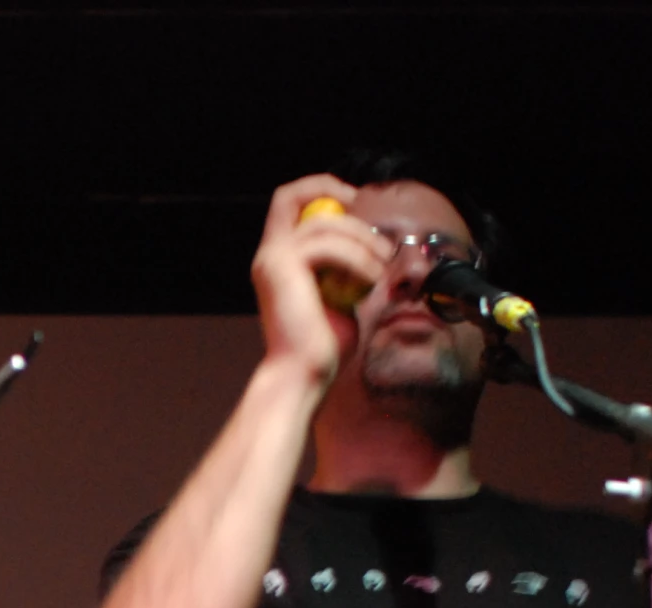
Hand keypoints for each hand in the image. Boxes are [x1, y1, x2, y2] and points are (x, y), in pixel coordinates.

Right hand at [251, 174, 388, 385]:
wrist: (302, 374)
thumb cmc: (322, 347)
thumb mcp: (340, 299)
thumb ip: (345, 272)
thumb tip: (370, 253)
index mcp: (277, 261)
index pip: (288, 203)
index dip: (321, 190)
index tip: (355, 203)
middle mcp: (268, 255)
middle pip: (293, 195)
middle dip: (340, 201)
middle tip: (377, 239)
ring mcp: (272, 259)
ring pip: (324, 223)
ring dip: (362, 239)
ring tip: (382, 266)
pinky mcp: (283, 268)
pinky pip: (329, 245)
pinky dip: (357, 258)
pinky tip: (371, 281)